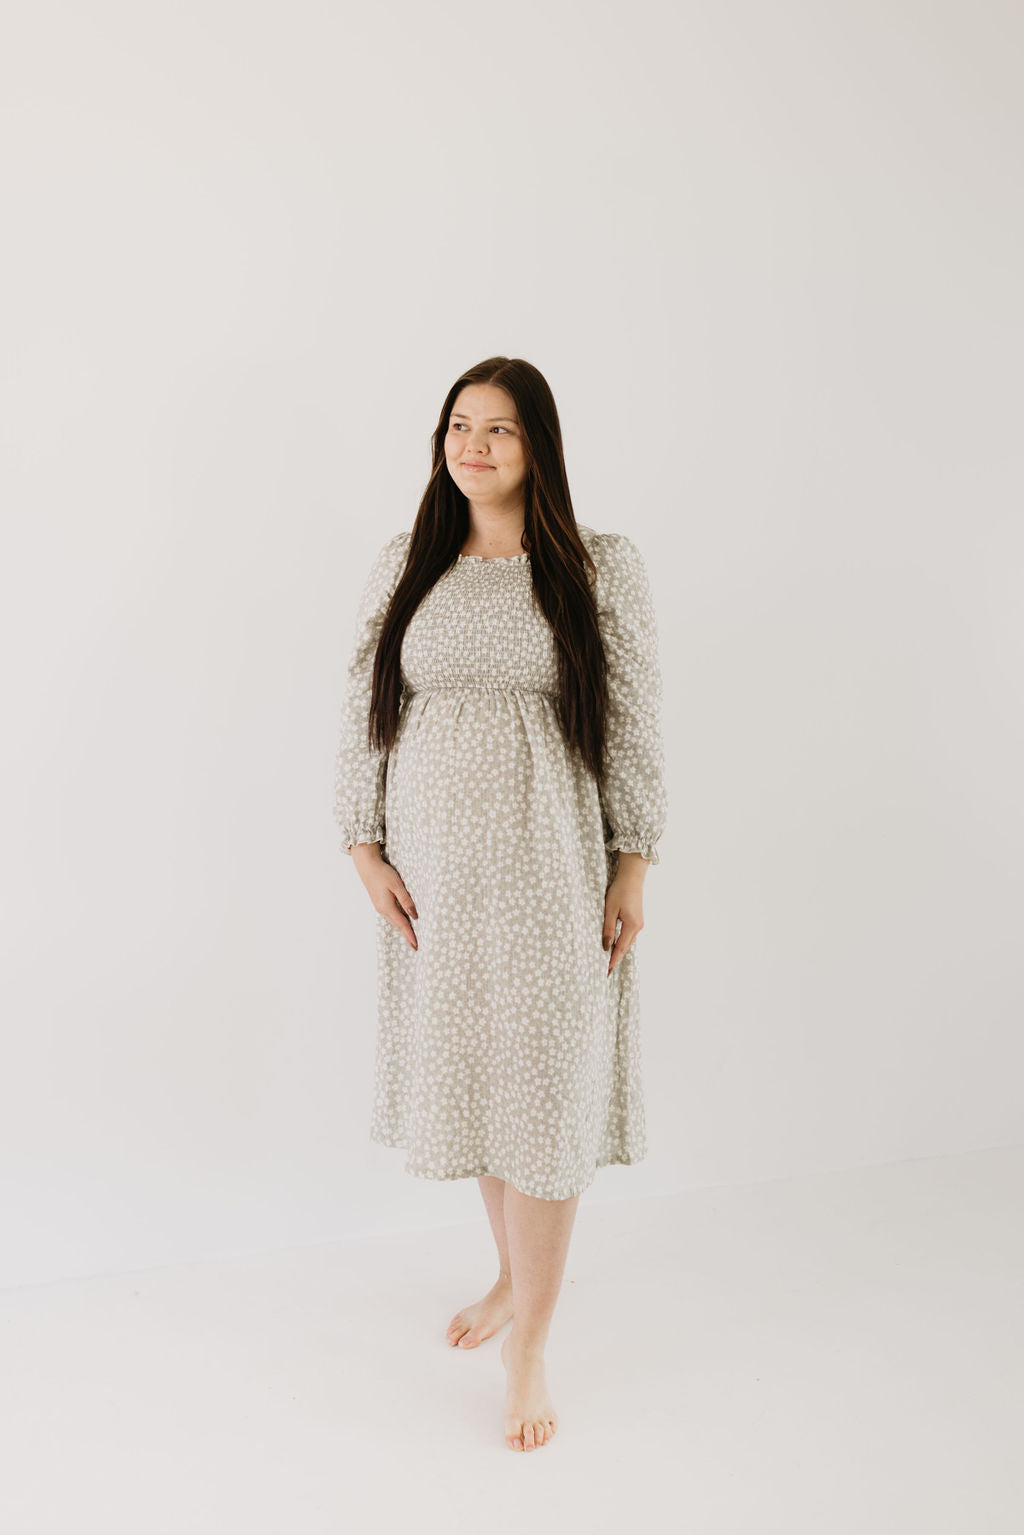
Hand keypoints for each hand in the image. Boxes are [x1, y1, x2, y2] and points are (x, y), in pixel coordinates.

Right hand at [350, 843, 418, 950]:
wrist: (367, 866)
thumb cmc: (383, 874)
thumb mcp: (397, 886)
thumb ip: (406, 901)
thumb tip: (414, 916)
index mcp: (387, 907)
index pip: (402, 925)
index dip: (410, 935)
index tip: (416, 946)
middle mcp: (383, 910)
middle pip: (398, 925)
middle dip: (407, 936)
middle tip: (415, 946)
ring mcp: (380, 907)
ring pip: (394, 921)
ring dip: (402, 929)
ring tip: (410, 936)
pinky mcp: (379, 902)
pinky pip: (391, 915)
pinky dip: (398, 921)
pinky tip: (402, 921)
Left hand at [602, 860, 646, 974]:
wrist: (632, 877)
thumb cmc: (620, 890)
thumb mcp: (610, 910)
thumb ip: (608, 929)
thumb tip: (606, 947)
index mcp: (632, 926)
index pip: (621, 948)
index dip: (613, 960)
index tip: (607, 971)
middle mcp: (638, 927)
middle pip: (626, 947)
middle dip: (616, 958)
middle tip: (606, 970)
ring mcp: (639, 923)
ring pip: (628, 941)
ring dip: (619, 950)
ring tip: (609, 960)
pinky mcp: (638, 919)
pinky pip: (629, 935)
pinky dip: (622, 942)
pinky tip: (616, 944)